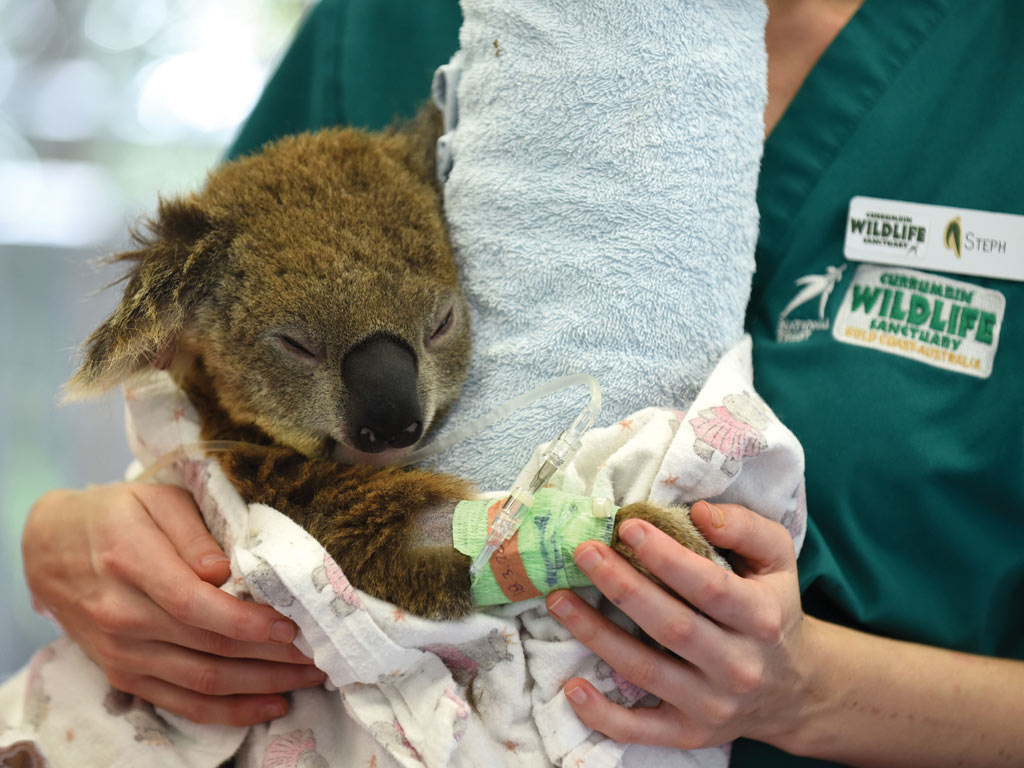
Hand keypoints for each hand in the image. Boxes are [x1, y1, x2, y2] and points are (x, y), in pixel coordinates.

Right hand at [22, 483, 325, 725]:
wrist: (50, 549)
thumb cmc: (115, 515)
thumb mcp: (155, 499)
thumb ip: (192, 532)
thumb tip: (225, 570)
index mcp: (132, 562)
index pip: (197, 604)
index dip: (248, 620)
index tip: (292, 625)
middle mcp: (124, 616)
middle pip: (209, 647)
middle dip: (273, 656)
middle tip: (321, 654)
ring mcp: (122, 653)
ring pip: (202, 681)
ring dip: (261, 686)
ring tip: (308, 678)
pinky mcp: (124, 676)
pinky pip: (180, 703)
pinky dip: (227, 711)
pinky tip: (268, 705)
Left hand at [545, 501, 813, 750]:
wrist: (793, 688)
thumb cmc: (771, 608)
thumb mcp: (777, 560)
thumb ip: (745, 527)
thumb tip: (698, 512)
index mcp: (761, 617)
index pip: (710, 586)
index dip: (667, 557)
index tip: (628, 526)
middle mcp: (738, 666)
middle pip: (672, 627)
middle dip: (622, 586)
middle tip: (584, 551)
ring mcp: (711, 704)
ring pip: (645, 670)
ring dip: (596, 634)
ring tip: (558, 599)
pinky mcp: (688, 733)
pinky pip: (640, 730)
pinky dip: (603, 714)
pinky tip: (572, 686)